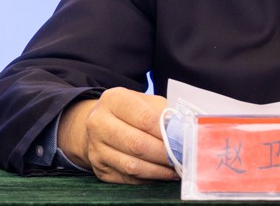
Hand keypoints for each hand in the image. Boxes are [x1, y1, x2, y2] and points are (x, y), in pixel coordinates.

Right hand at [57, 87, 178, 183]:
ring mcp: (96, 148)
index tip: (183, 140)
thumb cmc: (130, 111)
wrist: (100, 123)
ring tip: (175, 169)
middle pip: (137, 144)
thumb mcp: (145, 102)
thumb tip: (181, 134)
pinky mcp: (98, 168)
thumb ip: (163, 113)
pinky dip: (148, 179)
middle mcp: (99, 123)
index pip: (145, 118)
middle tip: (182, 158)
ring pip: (132, 166)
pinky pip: (127, 178)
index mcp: (114, 100)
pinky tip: (161, 174)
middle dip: (164, 154)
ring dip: (158, 171)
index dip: (166, 132)